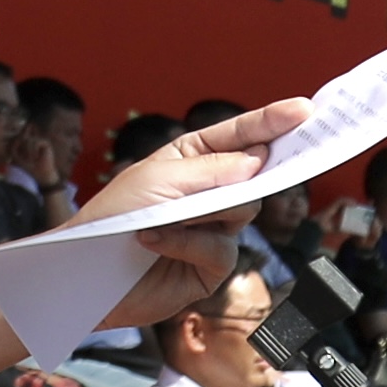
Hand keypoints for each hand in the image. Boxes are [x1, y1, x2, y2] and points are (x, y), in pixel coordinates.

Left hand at [84, 98, 312, 331]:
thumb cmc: (110, 218)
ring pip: (244, 212)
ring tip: (169, 214)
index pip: (239, 136)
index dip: (271, 122)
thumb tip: (259, 162)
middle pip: (254, 175)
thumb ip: (214, 170)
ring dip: (207, 210)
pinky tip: (156, 240)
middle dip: (259, 169)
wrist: (83, 275)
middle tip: (276, 159)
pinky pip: (222, 249)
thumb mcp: (160, 180)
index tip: (303, 111)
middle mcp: (205, 193)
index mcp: (192, 160)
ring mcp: (210, 230)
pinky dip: (190, 242)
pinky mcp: (208, 266)